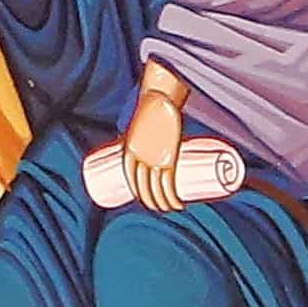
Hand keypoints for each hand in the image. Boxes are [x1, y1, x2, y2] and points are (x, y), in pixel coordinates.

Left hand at [118, 66, 186, 194]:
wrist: (161, 98)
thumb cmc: (152, 111)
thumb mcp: (143, 127)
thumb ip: (144, 137)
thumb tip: (150, 146)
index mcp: (129, 151)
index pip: (131, 179)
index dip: (139, 192)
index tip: (148, 198)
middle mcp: (139, 158)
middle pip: (144, 188)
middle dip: (153, 202)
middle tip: (162, 206)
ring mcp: (153, 158)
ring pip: (157, 189)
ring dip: (164, 204)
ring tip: (172, 208)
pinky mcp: (168, 157)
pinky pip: (169, 183)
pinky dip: (173, 197)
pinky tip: (178, 204)